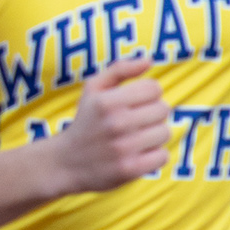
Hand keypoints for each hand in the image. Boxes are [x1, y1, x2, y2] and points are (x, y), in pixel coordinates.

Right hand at [51, 56, 168, 192]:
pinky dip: (154, 156)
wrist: (65, 163)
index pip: (154, 88)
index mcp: (107, 101)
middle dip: (152, 114)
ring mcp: (123, 148)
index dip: (149, 94)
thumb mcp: (93, 89)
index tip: (136, 103)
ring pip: (164, 132)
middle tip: (137, 122)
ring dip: (154, 135)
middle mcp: (115, 123)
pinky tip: (139, 154)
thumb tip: (149, 60)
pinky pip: (162, 156)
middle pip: (163, 109)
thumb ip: (120, 69)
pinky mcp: (129, 169)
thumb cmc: (86, 121)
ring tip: (137, 138)